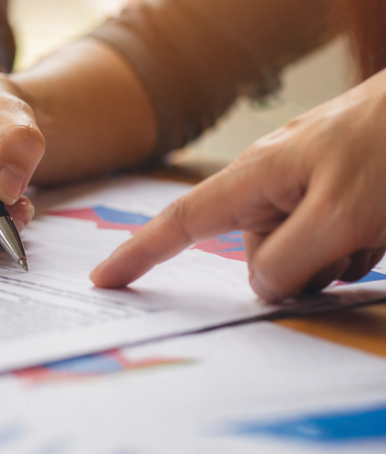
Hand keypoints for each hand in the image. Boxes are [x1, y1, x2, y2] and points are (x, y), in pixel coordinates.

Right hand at [90, 70, 385, 301]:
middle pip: (257, 253)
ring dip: (337, 257)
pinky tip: (382, 223)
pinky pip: (331, 239)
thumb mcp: (341, 216)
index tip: (104, 279)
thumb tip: (263, 286)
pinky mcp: (337, 187)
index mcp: (256, 176)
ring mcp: (306, 181)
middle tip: (348, 246)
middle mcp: (272, 178)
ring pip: (300, 252)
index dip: (139, 253)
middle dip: (298, 268)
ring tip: (375, 225)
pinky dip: (356, 245)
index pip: (182, 221)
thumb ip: (290, 259)